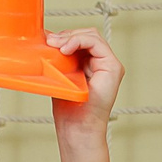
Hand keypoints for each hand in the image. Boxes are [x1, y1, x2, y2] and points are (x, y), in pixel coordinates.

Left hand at [49, 28, 121, 142]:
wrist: (77, 127)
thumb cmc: (68, 109)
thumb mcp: (60, 76)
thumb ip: (59, 60)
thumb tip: (47, 40)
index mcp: (91, 64)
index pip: (81, 39)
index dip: (65, 36)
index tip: (48, 41)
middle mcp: (102, 63)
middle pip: (87, 34)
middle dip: (67, 35)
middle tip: (50, 42)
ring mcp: (110, 64)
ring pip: (92, 35)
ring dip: (71, 37)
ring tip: (56, 45)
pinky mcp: (113, 67)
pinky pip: (96, 43)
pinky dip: (79, 41)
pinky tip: (66, 49)